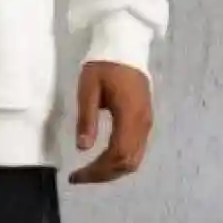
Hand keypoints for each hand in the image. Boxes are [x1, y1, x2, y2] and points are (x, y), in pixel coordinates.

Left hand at [68, 61, 152, 185]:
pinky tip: (103, 159)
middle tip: (79, 177)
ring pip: (134, 159)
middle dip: (103, 175)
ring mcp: (146, 122)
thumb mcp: (88, 89)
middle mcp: (143, 124)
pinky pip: (136, 149)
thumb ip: (86, 119)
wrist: (125, 45)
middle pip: (128, 163)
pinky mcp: (145, 119)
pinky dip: (120, 160)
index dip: (97, 171)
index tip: (76, 175)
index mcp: (129, 116)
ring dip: (112, 170)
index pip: (117, 156)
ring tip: (90, 172)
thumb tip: (82, 149)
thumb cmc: (104, 66)